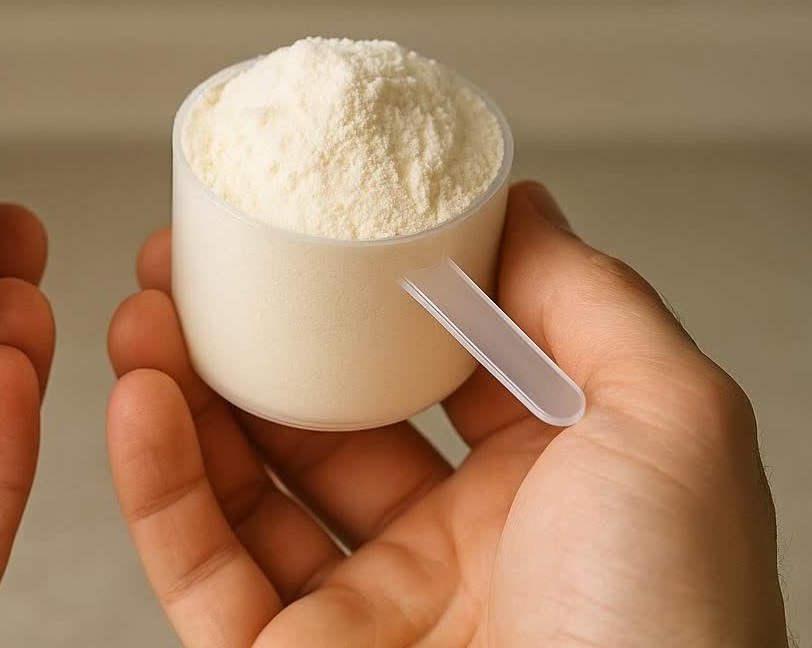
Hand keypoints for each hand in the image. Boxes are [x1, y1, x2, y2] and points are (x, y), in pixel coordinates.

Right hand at [105, 182, 786, 646]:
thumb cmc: (674, 630)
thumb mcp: (673, 425)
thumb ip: (593, 302)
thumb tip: (521, 207)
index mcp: (544, 492)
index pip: (431, 370)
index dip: (362, 295)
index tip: (306, 229)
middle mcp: (450, 552)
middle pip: (319, 423)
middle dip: (249, 338)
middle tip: (191, 265)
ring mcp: (364, 616)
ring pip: (243, 492)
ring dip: (182, 396)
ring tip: (141, 315)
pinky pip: (202, 572)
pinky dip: (157, 489)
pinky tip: (137, 404)